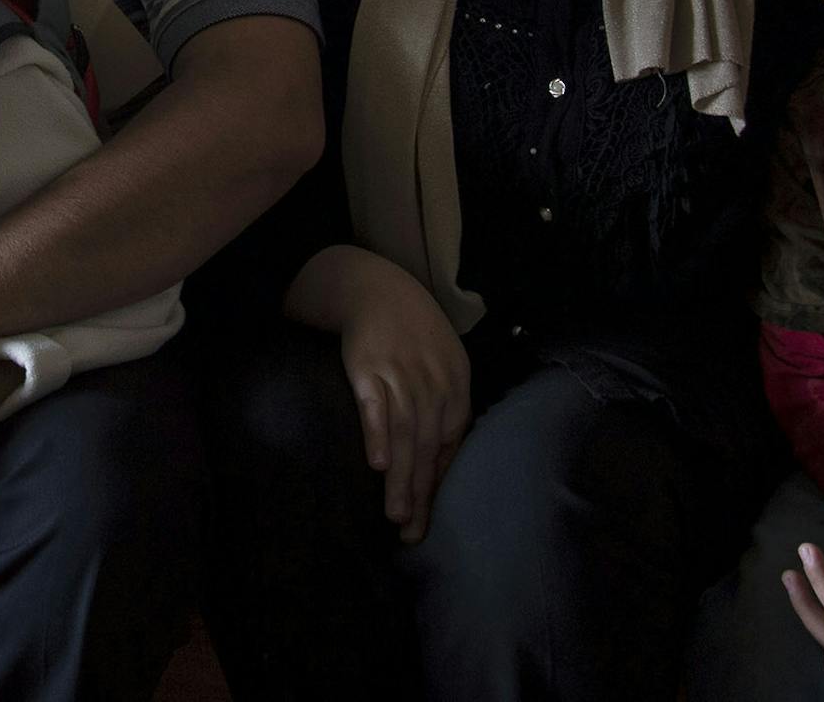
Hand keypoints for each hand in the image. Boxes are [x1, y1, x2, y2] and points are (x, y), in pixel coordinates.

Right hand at [335, 261, 470, 543]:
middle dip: (419, 494)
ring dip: (400, 478)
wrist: (381, 291)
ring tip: (394, 513)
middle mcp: (432, 388)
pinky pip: (375, 407)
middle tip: (410, 532)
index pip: (448, 449)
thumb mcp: (445, 368)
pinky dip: (377, 434)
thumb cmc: (415, 337)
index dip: (437, 488)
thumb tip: (440, 458)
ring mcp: (400, 378)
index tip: (425, 524)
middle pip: (426, 450)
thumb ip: (445, 410)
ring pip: (403, 436)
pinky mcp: (368, 369)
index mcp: (455, 392)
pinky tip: (376, 463)